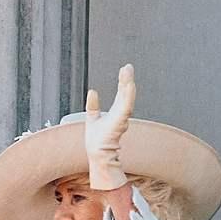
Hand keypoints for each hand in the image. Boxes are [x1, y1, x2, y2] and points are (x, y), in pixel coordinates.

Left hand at [84, 63, 135, 190]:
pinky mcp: (120, 121)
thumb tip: (92, 91)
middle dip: (127, 79)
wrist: (97, 153)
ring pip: (127, 97)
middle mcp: (121, 113)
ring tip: (128, 71)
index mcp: (116, 112)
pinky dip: (127, 95)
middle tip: (128, 66)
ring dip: (127, 83)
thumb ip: (93, 105)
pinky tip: (128, 85)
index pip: (122, 93)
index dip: (123, 81)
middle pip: (126, 92)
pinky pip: (125, 106)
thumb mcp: (92, 118)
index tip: (125, 69)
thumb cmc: (97, 140)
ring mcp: (122, 117)